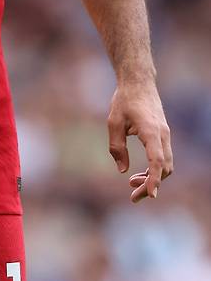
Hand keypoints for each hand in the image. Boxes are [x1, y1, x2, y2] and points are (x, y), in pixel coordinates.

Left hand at [107, 82, 172, 201]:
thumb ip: (117, 147)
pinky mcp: (163, 135)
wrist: (138, 82)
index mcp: (151, 131)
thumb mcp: (114, 122)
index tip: (151, 195)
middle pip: (164, 168)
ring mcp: (165, 135)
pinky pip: (162, 157)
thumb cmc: (124, 100)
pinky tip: (138, 173)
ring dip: (152, 178)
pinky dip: (153, 169)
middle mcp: (162, 135)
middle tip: (133, 197)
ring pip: (165, 165)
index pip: (157, 160)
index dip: (154, 179)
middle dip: (151, 185)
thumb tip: (123, 171)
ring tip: (132, 186)